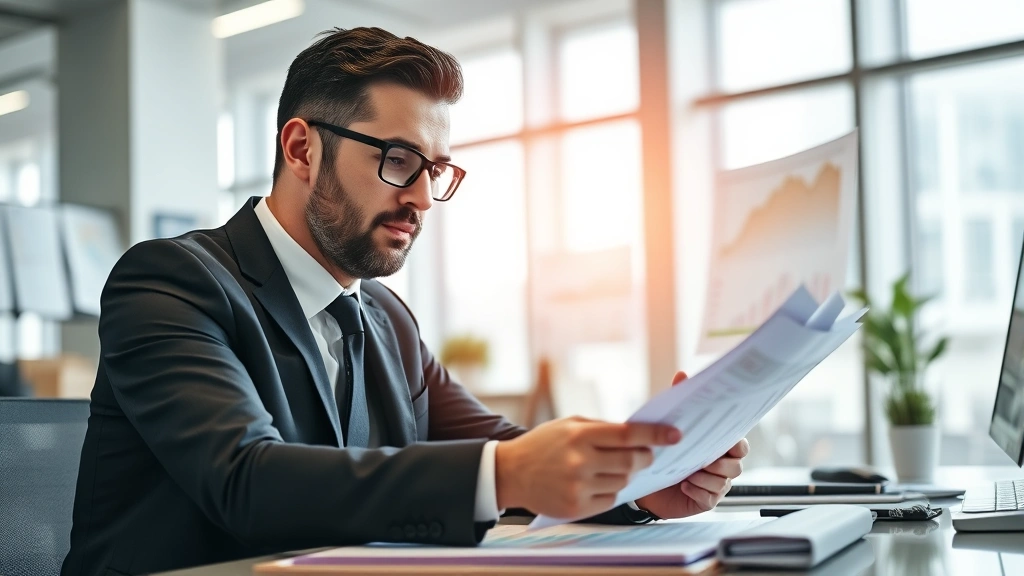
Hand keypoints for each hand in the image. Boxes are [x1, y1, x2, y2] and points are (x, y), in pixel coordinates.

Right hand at [495, 416, 681, 519]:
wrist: (511, 472)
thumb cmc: (543, 444)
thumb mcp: (569, 424)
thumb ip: (601, 428)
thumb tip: (637, 433)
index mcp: (580, 435)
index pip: (628, 434)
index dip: (655, 434)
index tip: (674, 434)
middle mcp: (580, 461)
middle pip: (631, 460)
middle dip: (645, 457)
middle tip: (646, 454)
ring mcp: (578, 486)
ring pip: (623, 481)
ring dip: (626, 473)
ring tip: (611, 467)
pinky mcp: (576, 507)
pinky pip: (611, 498)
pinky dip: (611, 490)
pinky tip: (598, 482)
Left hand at [634, 371, 748, 518]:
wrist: (647, 482)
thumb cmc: (664, 450)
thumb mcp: (669, 423)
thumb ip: (680, 399)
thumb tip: (682, 375)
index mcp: (719, 447)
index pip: (740, 445)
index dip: (736, 444)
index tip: (724, 442)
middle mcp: (722, 466)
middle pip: (736, 465)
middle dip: (720, 463)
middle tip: (702, 459)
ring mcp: (716, 484)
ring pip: (724, 481)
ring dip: (706, 477)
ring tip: (687, 472)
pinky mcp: (706, 501)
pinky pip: (710, 497)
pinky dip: (698, 490)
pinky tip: (684, 485)